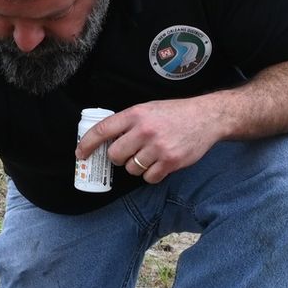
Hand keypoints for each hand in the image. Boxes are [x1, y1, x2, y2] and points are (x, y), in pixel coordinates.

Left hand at [76, 98, 228, 183]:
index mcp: (136, 114)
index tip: (80, 154)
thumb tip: (105, 140)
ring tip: (149, 155)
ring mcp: (158, 147)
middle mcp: (144, 130)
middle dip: (118, 158)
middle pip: (115, 155)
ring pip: (131, 169)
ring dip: (136, 166)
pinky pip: (149, 178)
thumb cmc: (175, 113)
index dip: (87, 144)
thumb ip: (128, 122)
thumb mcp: (149, 109)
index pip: (102, 130)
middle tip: (128, 153)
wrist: (207, 117)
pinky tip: (160, 163)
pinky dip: (152, 174)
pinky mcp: (170, 162)